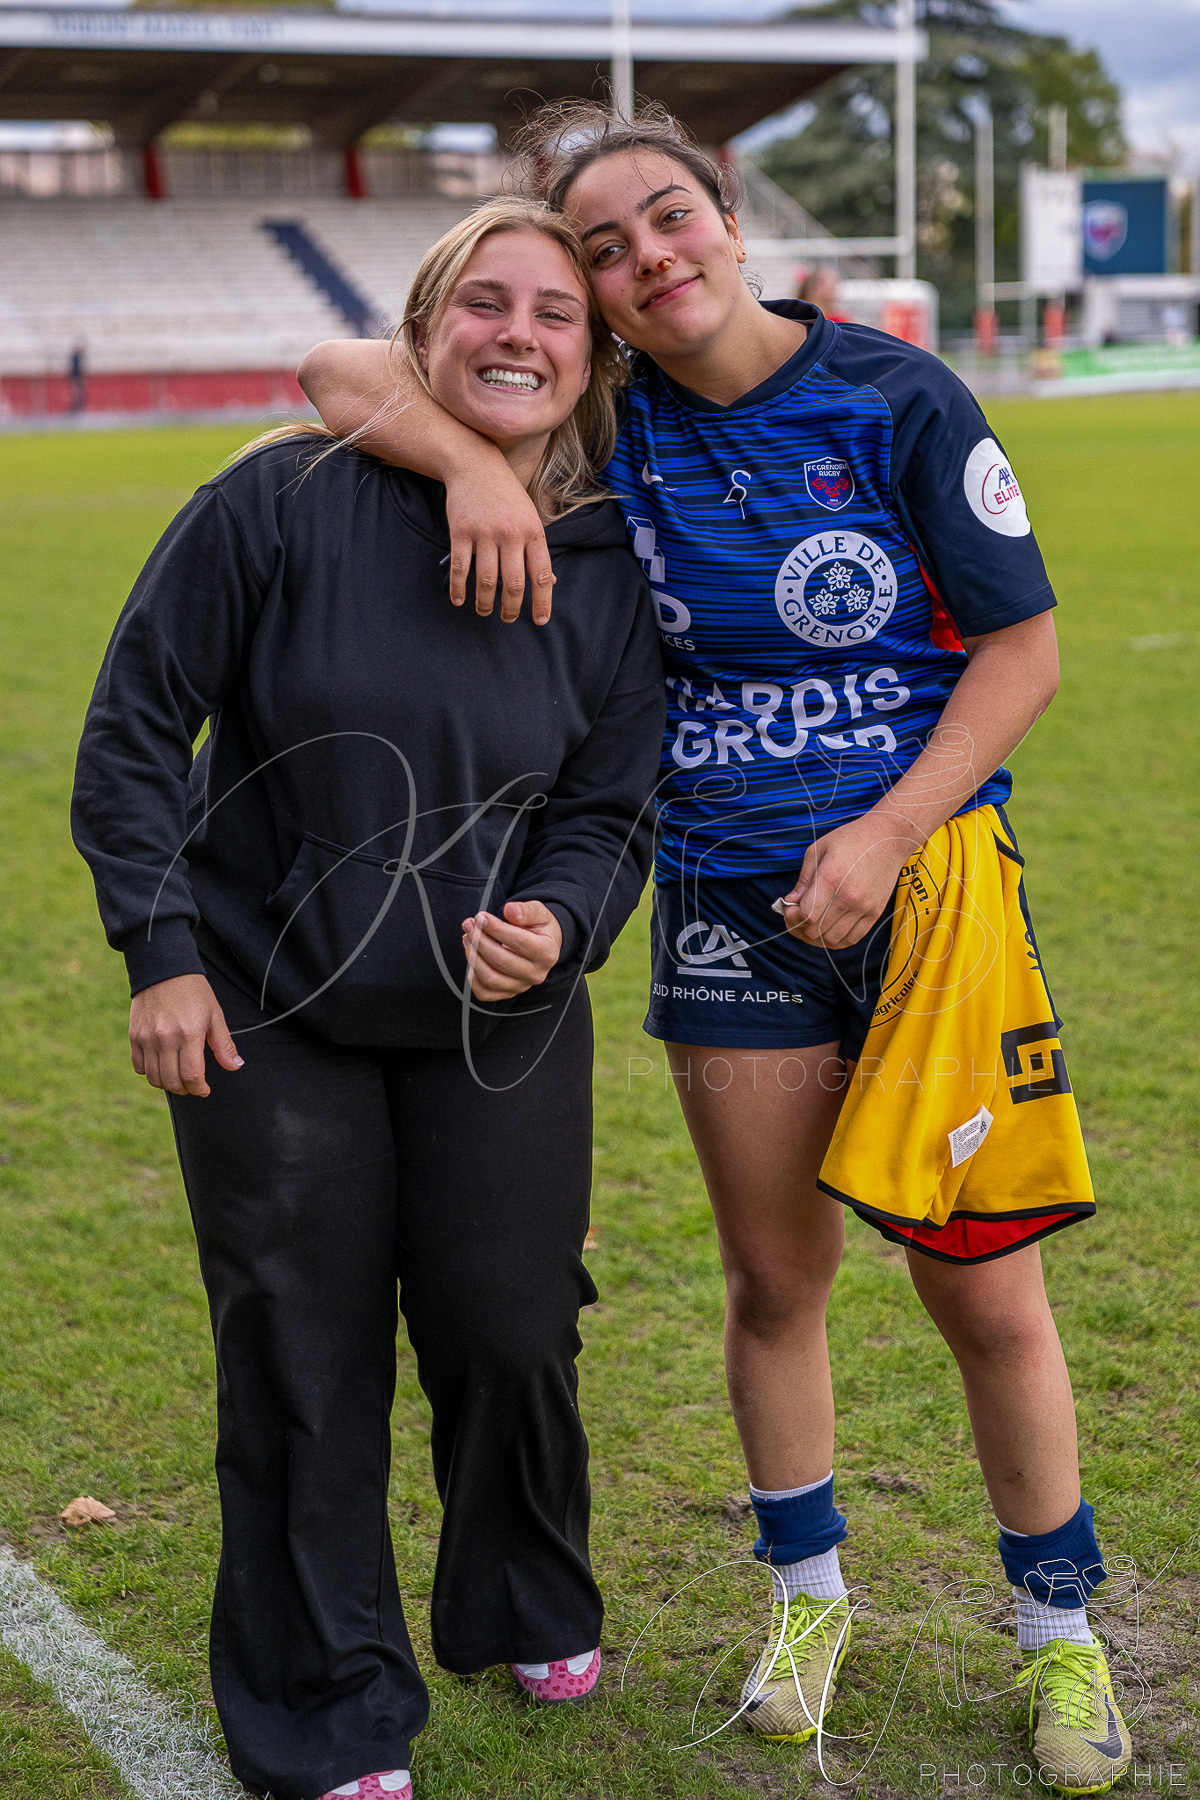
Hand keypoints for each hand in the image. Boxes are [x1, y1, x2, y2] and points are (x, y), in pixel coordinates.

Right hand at [129, 974, 242, 1096]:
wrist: (164, 970)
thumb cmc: (194, 992)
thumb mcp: (215, 1015)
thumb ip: (224, 1044)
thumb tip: (235, 1066)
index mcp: (189, 1034)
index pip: (192, 1075)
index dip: (199, 1088)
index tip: (204, 1090)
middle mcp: (165, 1039)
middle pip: (172, 1081)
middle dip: (185, 1090)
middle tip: (192, 1086)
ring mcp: (147, 1038)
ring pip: (154, 1077)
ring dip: (167, 1085)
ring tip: (178, 1080)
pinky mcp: (134, 1035)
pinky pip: (139, 1066)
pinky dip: (150, 1073)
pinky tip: (162, 1067)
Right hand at [445, 460, 555, 624]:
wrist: (475, 465)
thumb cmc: (507, 495)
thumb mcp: (530, 517)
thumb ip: (536, 549)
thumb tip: (549, 582)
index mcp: (533, 532)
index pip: (541, 575)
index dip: (542, 601)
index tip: (540, 620)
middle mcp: (511, 534)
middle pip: (512, 583)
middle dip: (511, 608)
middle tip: (507, 618)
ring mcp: (484, 533)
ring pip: (485, 580)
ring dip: (484, 602)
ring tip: (484, 611)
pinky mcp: (461, 532)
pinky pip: (459, 568)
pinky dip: (458, 589)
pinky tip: (459, 600)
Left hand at [461, 901, 562, 1000]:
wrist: (542, 946)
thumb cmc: (538, 928)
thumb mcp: (539, 913)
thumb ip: (526, 910)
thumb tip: (510, 910)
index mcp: (547, 953)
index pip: (518, 941)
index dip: (496, 928)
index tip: (481, 916)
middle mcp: (536, 974)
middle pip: (500, 961)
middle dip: (479, 940)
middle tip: (469, 924)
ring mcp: (521, 987)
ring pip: (490, 978)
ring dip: (472, 956)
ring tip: (467, 937)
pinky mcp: (507, 994)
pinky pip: (483, 992)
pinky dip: (472, 974)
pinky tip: (472, 953)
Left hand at [781, 814, 913, 949]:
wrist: (888, 838)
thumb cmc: (850, 840)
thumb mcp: (818, 850)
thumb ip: (803, 880)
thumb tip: (790, 902)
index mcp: (831, 878)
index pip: (806, 914)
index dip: (792, 917)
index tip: (790, 909)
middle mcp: (848, 896)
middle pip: (817, 930)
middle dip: (800, 928)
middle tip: (797, 918)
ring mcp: (863, 907)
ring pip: (833, 939)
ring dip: (817, 937)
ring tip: (812, 925)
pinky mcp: (875, 913)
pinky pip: (852, 939)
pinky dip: (837, 940)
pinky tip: (829, 930)